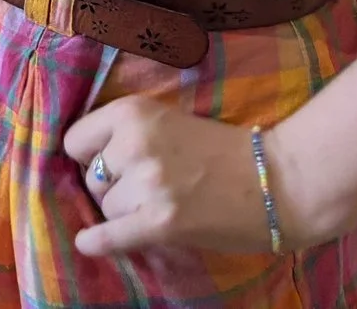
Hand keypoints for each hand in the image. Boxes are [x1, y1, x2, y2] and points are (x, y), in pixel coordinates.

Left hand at [65, 96, 281, 257]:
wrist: (280, 180)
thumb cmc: (222, 150)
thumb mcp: (166, 122)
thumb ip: (126, 134)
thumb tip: (83, 163)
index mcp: (132, 112)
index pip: (76, 140)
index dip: (90, 156)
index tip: (108, 165)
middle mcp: (134, 144)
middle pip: (91, 178)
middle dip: (112, 187)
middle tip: (148, 189)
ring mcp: (148, 184)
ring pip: (106, 209)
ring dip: (126, 213)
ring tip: (164, 206)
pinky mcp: (162, 221)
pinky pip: (113, 236)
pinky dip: (99, 242)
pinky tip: (88, 244)